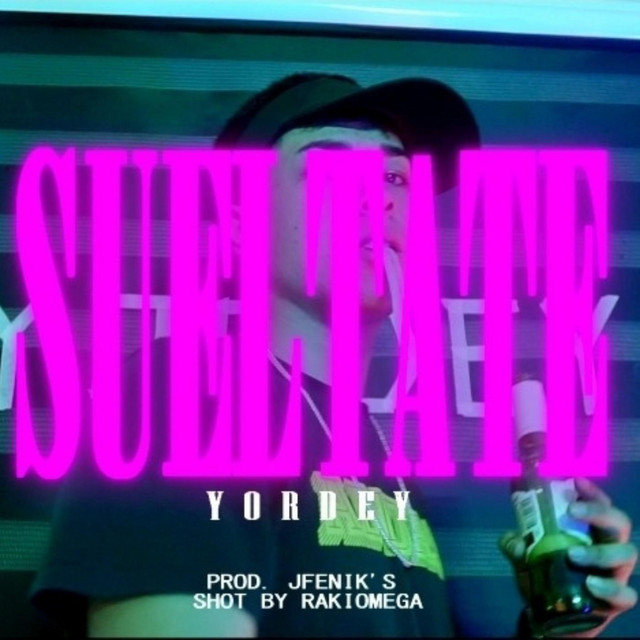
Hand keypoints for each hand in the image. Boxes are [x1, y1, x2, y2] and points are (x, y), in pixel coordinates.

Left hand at [499, 477, 637, 636]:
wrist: (554, 618)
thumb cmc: (547, 575)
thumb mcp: (525, 556)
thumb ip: (515, 544)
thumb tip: (516, 542)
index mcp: (589, 530)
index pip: (598, 503)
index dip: (591, 491)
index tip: (575, 480)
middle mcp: (608, 546)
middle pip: (618, 522)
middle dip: (598, 511)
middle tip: (572, 510)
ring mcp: (615, 573)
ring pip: (627, 554)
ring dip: (601, 551)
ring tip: (573, 554)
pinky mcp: (616, 601)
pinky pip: (626, 595)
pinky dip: (610, 588)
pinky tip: (591, 585)